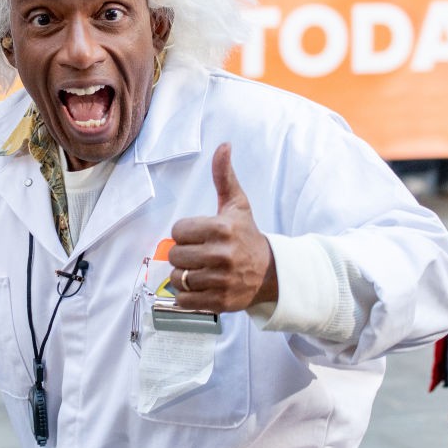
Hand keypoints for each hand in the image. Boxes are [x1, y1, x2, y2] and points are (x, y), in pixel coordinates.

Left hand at [167, 143, 277, 312]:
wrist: (271, 273)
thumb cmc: (247, 236)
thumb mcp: (237, 205)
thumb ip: (224, 176)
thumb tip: (223, 145)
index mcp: (222, 228)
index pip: (178, 230)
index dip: (184, 233)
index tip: (198, 235)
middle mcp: (222, 255)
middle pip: (175, 255)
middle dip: (183, 255)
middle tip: (199, 254)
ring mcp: (221, 280)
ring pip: (178, 278)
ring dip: (184, 276)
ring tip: (199, 271)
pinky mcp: (219, 302)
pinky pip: (184, 301)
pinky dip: (186, 296)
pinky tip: (199, 286)